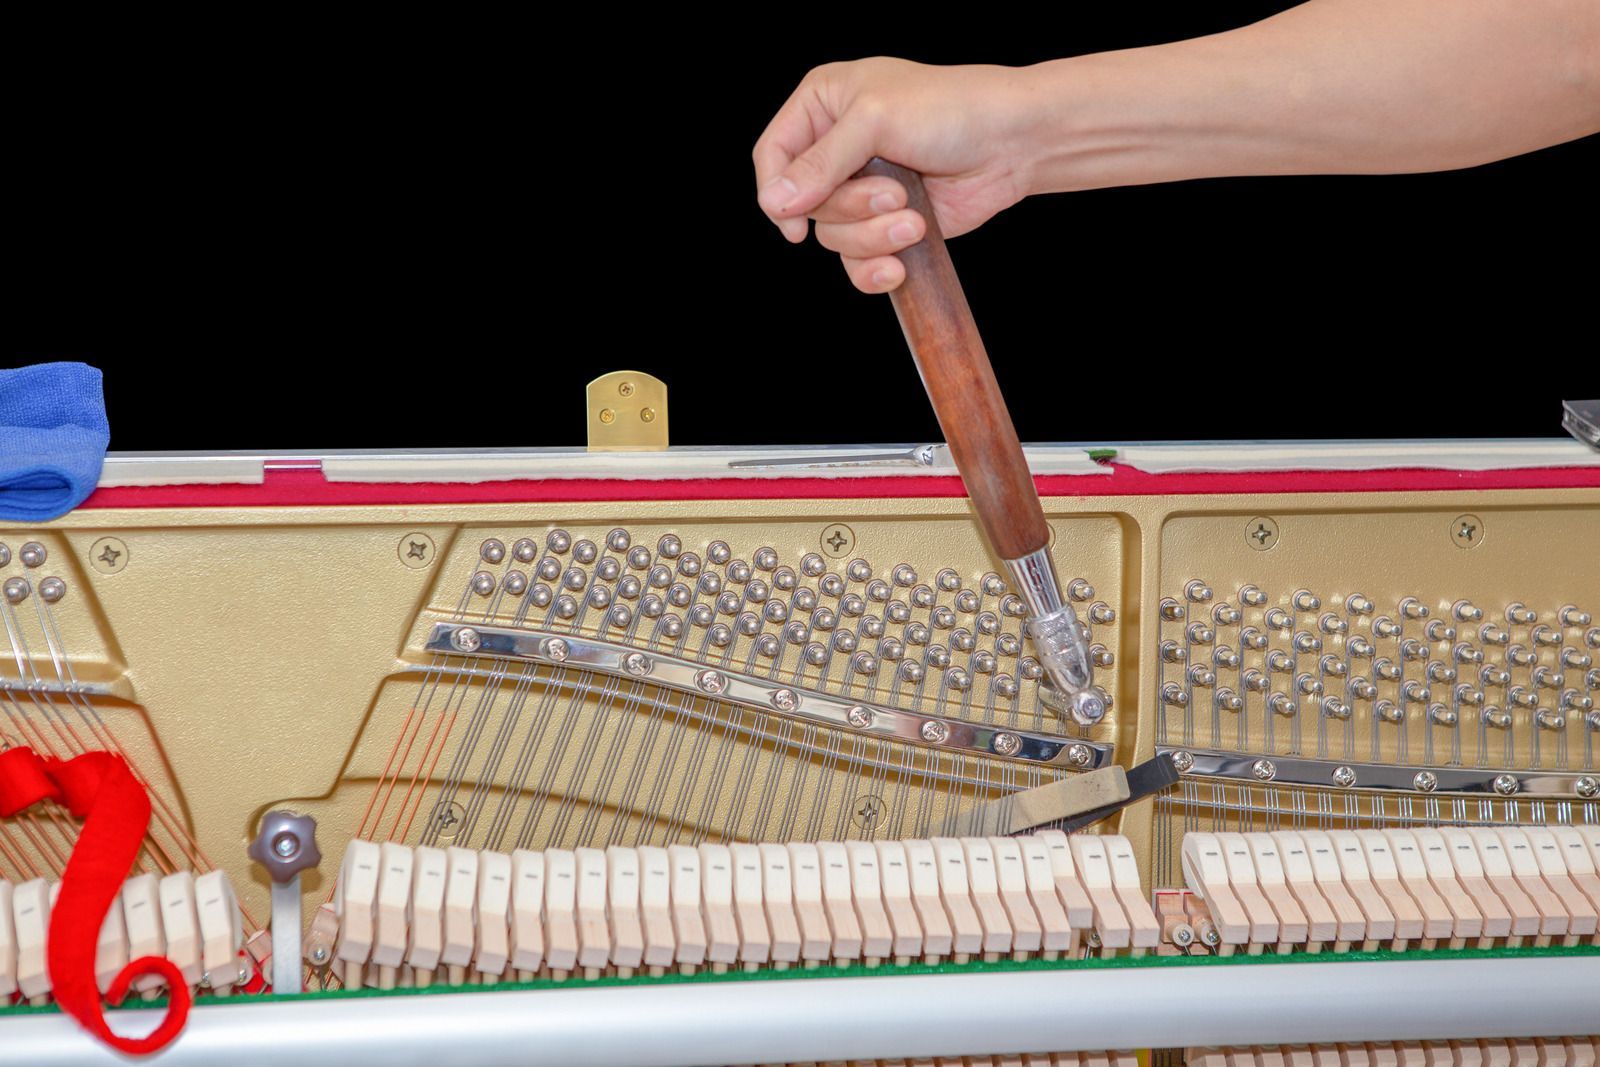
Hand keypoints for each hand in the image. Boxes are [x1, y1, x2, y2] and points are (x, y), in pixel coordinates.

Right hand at [753, 58, 1040, 292]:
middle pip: (804, 204)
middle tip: (894, 195)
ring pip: (833, 237)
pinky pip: (857, 262)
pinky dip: (875, 268)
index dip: (776, 192)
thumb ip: (821, 163)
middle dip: (849, 209)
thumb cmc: (950, 110)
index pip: (772, 155)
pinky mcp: (885, 224)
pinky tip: (898, 267)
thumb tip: (775, 202)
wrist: (1012, 143)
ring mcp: (861, 189)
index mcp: (823, 105)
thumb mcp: (876, 121)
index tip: (793, 222)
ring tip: (914, 219)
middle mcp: (836, 148)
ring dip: (872, 236)